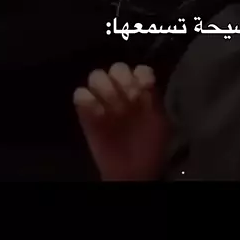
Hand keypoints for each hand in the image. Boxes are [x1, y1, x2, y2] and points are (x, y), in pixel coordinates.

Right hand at [73, 64, 168, 180]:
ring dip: (104, 87)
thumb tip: (144, 81)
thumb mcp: (159, 121)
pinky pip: (79, 94)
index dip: (140, 77)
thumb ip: (153, 98)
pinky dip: (87, 100)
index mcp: (141, 90)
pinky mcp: (85, 113)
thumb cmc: (150, 146)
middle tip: (128, 99)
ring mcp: (102, 100)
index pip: (139, 69)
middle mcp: (122, 90)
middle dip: (122, 80)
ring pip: (97, 76)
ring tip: (111, 107)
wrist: (132, 172)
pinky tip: (97, 113)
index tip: (142, 90)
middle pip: (117, 68)